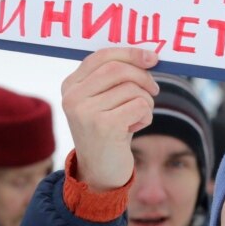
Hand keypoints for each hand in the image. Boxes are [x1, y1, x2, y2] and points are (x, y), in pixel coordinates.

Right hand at [61, 48, 158, 190]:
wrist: (100, 172)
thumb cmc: (109, 131)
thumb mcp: (106, 100)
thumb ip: (116, 77)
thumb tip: (148, 55)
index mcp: (71, 85)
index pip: (102, 56)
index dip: (130, 53)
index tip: (152, 57)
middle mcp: (73, 97)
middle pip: (119, 69)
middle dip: (144, 77)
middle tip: (154, 90)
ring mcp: (85, 112)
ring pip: (133, 89)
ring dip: (146, 102)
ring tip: (137, 117)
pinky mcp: (104, 126)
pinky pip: (140, 106)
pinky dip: (146, 116)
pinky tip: (135, 128)